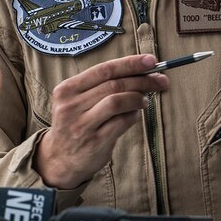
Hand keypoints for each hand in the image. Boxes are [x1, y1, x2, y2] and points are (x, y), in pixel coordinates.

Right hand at [35, 54, 168, 188]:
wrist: (59, 160)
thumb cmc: (77, 124)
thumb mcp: (79, 101)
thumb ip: (104, 86)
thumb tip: (143, 72)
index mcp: (67, 89)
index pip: (104, 70)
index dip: (130, 63)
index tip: (151, 60)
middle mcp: (71, 105)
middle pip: (114, 84)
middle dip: (143, 80)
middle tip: (161, 80)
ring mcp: (82, 124)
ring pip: (117, 101)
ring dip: (138, 98)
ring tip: (146, 100)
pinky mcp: (94, 141)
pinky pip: (122, 122)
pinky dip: (134, 115)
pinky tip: (135, 115)